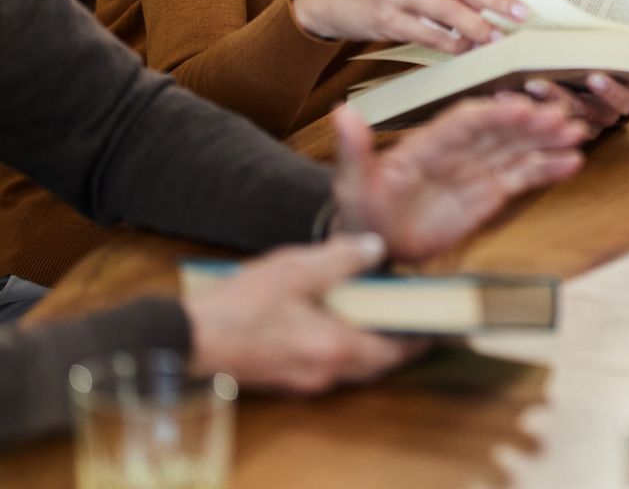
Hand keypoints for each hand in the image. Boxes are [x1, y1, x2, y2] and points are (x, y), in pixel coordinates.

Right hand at [184, 233, 427, 392]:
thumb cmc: (241, 307)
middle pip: (378, 363)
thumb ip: (341, 258)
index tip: (439, 320)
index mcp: (336, 348)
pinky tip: (336, 319)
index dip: (421, 336)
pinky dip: (344, 345)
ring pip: (354, 366)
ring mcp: (305, 380)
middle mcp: (326, 372)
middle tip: (412, 313)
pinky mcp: (286, 378)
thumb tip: (376, 249)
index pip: (397, 351)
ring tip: (378, 310)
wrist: (190, 340)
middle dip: (398, 341)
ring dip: (370, 343)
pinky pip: (329, 364)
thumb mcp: (296, 269)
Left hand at [330, 95, 588, 261]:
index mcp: (427, 143)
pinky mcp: (487, 195)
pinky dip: (546, 170)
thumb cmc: (360, 214)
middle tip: (563, 118)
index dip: (494, 115)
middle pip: (499, 131)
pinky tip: (572, 163)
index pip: (466, 122)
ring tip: (578, 134)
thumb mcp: (352, 185)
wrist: (375, 250)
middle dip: (531, 124)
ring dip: (546, 141)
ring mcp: (474, 172)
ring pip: (516, 150)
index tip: (522, 108)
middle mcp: (456, 152)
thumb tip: (341, 112)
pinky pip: (520, 178)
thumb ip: (354, 150)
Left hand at [515, 25, 628, 134]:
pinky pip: (529, 120)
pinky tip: (495, 91)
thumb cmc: (608, 47)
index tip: (594, 74)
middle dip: (561, 100)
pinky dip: (513, 107)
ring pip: (553, 120)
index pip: (620, 102)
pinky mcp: (542, 120)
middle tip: (539, 82)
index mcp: (621, 96)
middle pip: (581, 115)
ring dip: (534, 105)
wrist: (578, 48)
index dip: (608, 91)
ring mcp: (569, 120)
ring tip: (514, 88)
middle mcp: (597, 114)